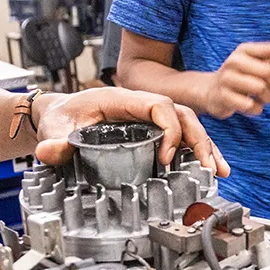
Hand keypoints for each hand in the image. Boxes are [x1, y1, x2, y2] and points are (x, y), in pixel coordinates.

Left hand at [32, 87, 230, 175]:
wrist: (57, 114)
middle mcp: (138, 104)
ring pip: (186, 124)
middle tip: (208, 167)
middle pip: (180, 114)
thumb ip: (54, 141)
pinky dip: (196, 150)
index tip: (167, 157)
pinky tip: (210, 167)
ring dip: (204, 146)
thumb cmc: (59, 117)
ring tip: (218, 170)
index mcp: (120, 99)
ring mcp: (146, 116)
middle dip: (198, 140)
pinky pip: (179, 135)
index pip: (158, 105)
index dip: (169, 129)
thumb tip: (51, 151)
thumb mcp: (54, 128)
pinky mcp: (148, 129)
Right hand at [202, 42, 269, 118]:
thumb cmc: (242, 79)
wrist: (212, 92)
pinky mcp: (222, 96)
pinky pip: (250, 105)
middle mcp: (233, 61)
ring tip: (265, 99)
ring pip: (260, 88)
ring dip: (268, 98)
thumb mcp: (259, 68)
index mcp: (244, 50)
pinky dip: (257, 109)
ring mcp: (226, 78)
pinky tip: (254, 107)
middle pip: (268, 70)